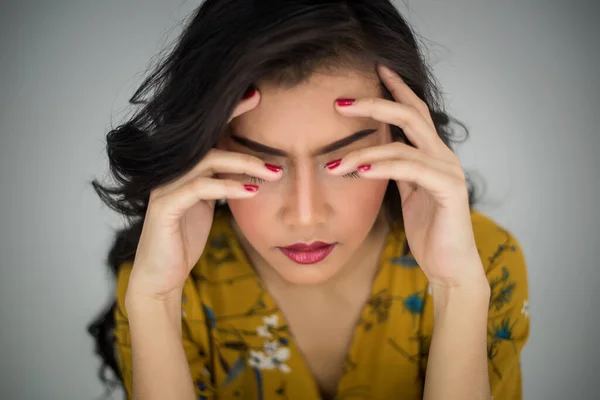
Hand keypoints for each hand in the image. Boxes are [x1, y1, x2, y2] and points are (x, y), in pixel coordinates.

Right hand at [127, 89, 282, 300]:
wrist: (161, 276)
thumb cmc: (184, 240)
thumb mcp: (207, 207)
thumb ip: (219, 185)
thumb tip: (250, 171)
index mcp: (183, 170)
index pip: (207, 134)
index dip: (229, 112)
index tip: (256, 95)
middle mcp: (172, 173)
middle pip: (206, 139)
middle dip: (236, 121)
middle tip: (267, 111)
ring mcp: (166, 188)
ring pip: (207, 161)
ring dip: (243, 163)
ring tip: (273, 172)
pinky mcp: (164, 208)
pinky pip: (200, 188)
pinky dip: (228, 187)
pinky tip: (251, 190)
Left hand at [328, 65, 485, 288]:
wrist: (450, 267)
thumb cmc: (429, 232)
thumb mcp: (408, 195)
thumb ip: (398, 172)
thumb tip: (375, 154)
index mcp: (433, 155)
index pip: (414, 113)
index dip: (396, 90)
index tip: (376, 71)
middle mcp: (444, 157)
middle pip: (410, 115)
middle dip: (376, 103)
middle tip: (341, 102)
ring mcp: (448, 171)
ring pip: (403, 145)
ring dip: (364, 151)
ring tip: (334, 162)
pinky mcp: (448, 190)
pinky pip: (409, 170)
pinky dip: (381, 167)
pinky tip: (359, 170)